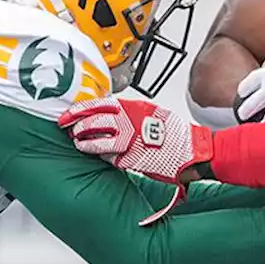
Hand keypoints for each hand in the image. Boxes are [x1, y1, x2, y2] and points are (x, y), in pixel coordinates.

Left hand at [59, 98, 213, 224]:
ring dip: (85, 142)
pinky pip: (109, 156)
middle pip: (95, 121)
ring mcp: (132, 141)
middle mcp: (132, 122)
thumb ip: (133, 113)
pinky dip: (99, 155)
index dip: (81, 109)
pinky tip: (95, 155)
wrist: (195, 151)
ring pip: (98, 139)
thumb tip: (114, 114)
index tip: (69, 113)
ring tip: (79, 143)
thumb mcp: (154, 113)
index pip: (101, 104)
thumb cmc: (177, 134)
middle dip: (78, 125)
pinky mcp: (134, 159)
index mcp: (137, 108)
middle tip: (69, 128)